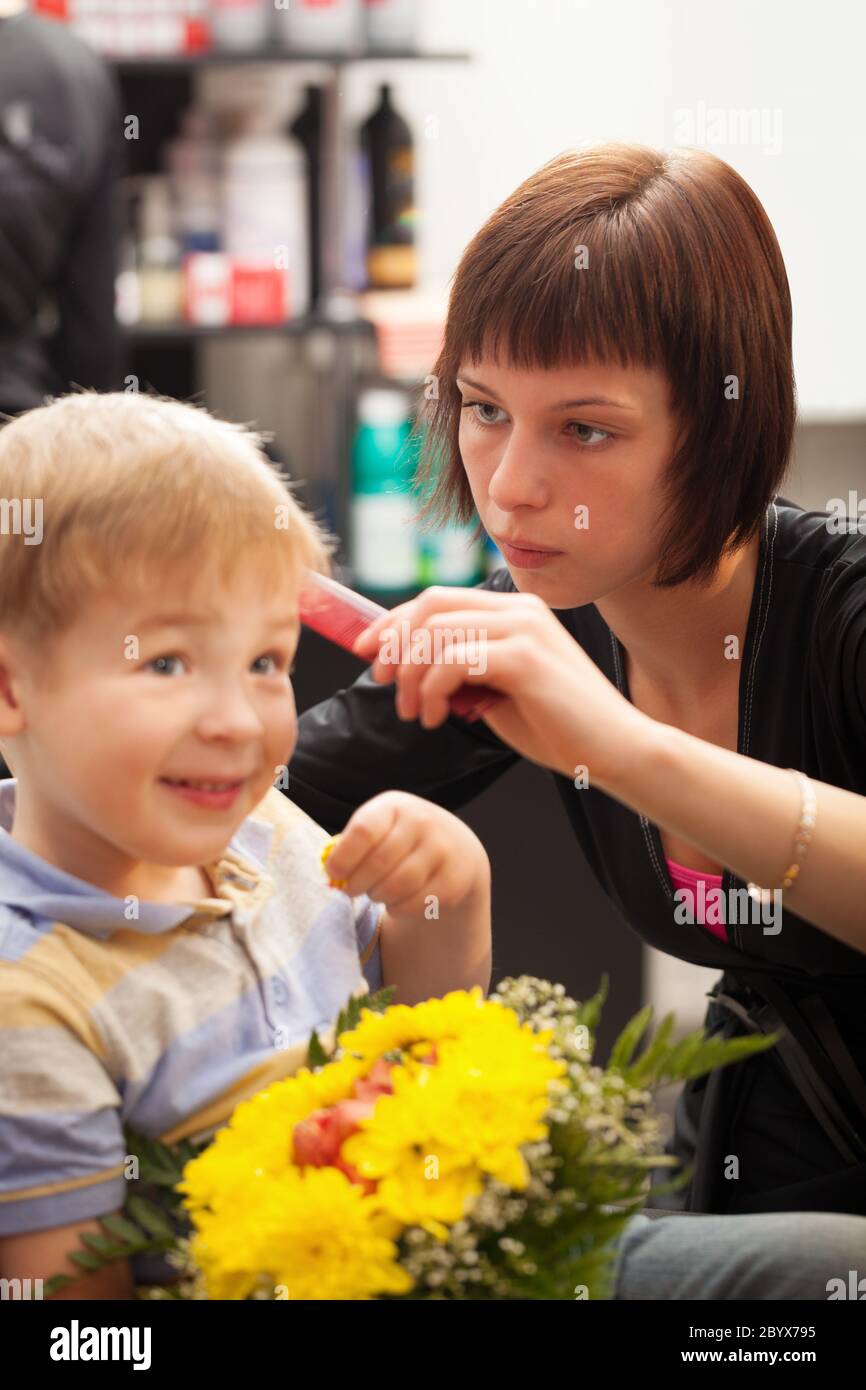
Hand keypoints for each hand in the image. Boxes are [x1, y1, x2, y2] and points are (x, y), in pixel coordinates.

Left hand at [323, 790, 489, 919]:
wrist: (456, 848)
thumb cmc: (401, 839)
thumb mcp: (380, 828)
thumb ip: (354, 846)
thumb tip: (333, 876)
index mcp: (394, 806)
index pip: (363, 831)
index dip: (343, 857)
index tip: (333, 873)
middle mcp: (421, 822)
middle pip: (378, 863)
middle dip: (356, 884)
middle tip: (351, 889)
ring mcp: (441, 850)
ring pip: (396, 886)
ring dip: (378, 896)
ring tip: (376, 893)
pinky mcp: (454, 879)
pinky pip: (414, 903)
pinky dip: (397, 908)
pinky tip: (396, 901)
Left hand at [353, 586, 649, 787]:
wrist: (614, 750)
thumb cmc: (558, 727)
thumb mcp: (497, 692)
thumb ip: (462, 671)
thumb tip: (409, 668)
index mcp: (514, 612)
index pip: (437, 599)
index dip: (394, 623)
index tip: (368, 653)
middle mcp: (518, 609)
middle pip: (430, 605)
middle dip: (395, 644)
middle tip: (387, 686)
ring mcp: (524, 629)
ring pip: (437, 633)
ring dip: (413, 677)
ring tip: (418, 715)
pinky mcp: (525, 657)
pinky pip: (453, 660)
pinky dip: (433, 690)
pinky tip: (439, 718)